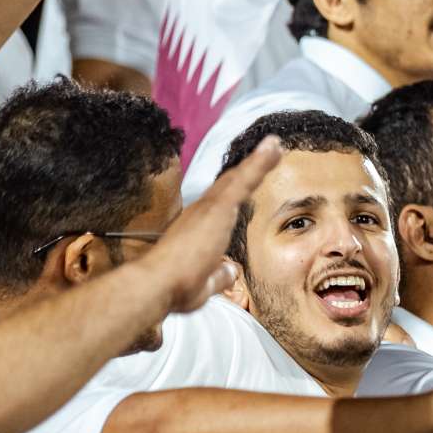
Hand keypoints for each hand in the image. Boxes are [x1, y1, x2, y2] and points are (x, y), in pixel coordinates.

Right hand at [137, 136, 280, 312]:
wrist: (157, 284)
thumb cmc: (174, 288)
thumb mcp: (204, 285)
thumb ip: (218, 275)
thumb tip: (230, 270)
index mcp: (198, 228)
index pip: (221, 205)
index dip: (235, 191)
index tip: (246, 179)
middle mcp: (202, 211)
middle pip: (230, 185)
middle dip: (249, 168)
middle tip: (269, 150)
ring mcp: (210, 207)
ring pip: (239, 177)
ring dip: (259, 160)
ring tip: (275, 144)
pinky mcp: (219, 206)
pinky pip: (245, 179)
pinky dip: (260, 162)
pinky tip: (274, 146)